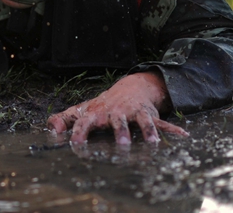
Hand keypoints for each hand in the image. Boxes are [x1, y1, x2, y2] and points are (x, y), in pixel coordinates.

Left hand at [46, 71, 188, 144]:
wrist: (130, 88)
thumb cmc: (103, 105)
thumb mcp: (83, 109)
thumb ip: (65, 118)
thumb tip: (50, 126)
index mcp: (97, 113)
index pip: (85, 121)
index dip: (79, 132)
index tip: (75, 144)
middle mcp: (116, 112)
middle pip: (118, 121)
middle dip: (120, 131)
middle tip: (122, 144)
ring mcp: (134, 113)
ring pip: (142, 121)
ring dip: (147, 131)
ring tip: (153, 143)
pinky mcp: (149, 115)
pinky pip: (162, 123)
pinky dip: (172, 129)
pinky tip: (183, 136)